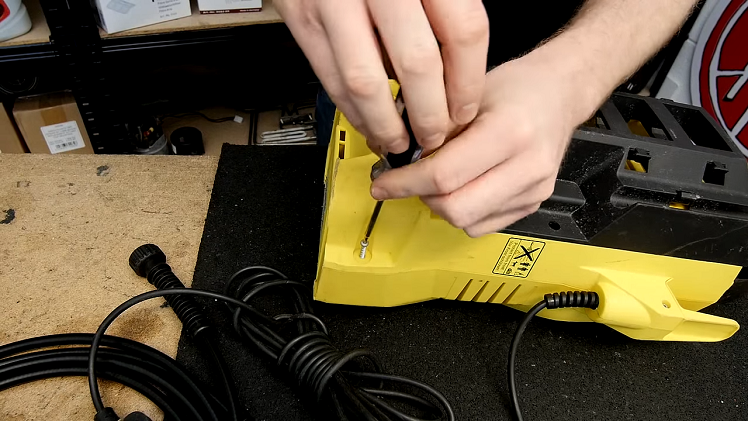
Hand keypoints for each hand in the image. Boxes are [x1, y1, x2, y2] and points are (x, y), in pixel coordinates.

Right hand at [275, 0, 488, 153]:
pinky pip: (331, 77)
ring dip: (386, 123)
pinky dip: (351, 110)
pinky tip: (367, 121)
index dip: (468, 81)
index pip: (462, 31)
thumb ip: (442, 8)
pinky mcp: (303, 17)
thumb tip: (458, 72)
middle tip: (434, 134)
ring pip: (368, 81)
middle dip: (429, 114)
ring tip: (398, 140)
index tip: (465, 109)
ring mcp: (336, 1)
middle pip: (418, 63)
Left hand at [371, 50, 599, 236]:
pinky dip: (462, 212)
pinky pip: (483, 226)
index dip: (405, 183)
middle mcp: (528, 166)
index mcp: (510, 131)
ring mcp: (534, 189)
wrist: (559, 93)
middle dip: (420, 197)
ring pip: (467, 222)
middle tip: (406, 181)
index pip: (444, 174)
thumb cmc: (515, 88)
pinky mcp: (533, 204)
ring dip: (440, 206)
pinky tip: (460, 188)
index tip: (382, 184)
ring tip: (435, 180)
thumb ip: (434, 128)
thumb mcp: (468, 93)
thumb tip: (396, 158)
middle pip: (456, 207)